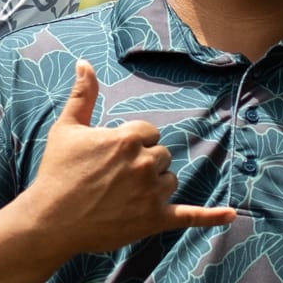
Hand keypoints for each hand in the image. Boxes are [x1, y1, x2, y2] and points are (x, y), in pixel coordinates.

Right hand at [19, 61, 235, 256]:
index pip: (149, 132)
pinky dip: (212, 216)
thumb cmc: (57, 173)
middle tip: (112, 179)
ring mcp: (152, 193)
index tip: (109, 157)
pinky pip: (190, 216)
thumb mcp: (67, 128)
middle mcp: (145, 163)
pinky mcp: (155, 220)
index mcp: (128, 138)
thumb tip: (85, 62)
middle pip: (161, 155)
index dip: (131, 143)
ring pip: (170, 180)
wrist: (50, 221)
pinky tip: (231, 215)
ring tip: (122, 197)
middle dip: (143, 164)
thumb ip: (83, 94)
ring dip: (154, 185)